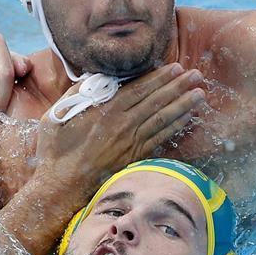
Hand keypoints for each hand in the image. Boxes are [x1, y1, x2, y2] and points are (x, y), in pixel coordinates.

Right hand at [34, 63, 204, 206]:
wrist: (61, 187)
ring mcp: (130, 142)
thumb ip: (77, 93)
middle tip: (196, 75)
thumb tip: (94, 78)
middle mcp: (122, 124)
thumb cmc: (56, 150)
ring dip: (183, 105)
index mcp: (104, 110)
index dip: (159, 77)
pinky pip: (160, 139)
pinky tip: (188, 118)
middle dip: (177, 86)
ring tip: (200, 93)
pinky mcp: (135, 157)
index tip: (174, 67)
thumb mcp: (57, 114)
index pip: (138, 88)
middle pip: (156, 101)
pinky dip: (176, 127)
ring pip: (162, 119)